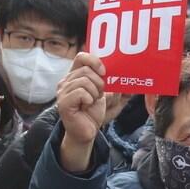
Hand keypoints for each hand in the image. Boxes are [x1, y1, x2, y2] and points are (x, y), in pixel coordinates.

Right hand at [55, 51, 106, 171]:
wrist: (87, 131)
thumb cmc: (93, 112)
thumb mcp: (106, 94)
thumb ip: (111, 82)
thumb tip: (126, 73)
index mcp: (74, 76)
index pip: (81, 57)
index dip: (94, 61)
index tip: (104, 72)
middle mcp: (66, 82)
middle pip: (86, 70)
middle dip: (99, 83)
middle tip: (97, 96)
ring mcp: (63, 92)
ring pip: (84, 81)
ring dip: (94, 93)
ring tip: (90, 103)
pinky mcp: (64, 103)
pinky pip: (81, 92)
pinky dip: (89, 100)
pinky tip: (86, 107)